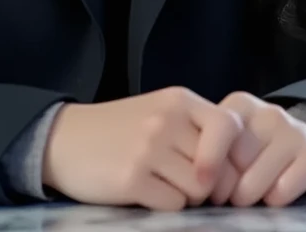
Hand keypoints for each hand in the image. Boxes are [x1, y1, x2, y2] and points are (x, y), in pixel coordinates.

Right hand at [42, 87, 245, 209]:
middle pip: (218, 168)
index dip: (234, 156)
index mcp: (179, 100)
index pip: (231, 125)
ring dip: (186, 197)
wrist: (65, 139)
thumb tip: (239, 169)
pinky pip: (172, 206)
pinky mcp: (131, 178)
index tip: (219, 170)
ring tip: (161, 183)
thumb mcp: (162, 114)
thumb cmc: (121, 130)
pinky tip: (144, 191)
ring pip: (198, 190)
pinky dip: (163, 206)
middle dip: (209, 185)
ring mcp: (148, 148)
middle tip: (187, 183)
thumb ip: (198, 131)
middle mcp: (166, 120)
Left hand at [205, 92, 305, 207]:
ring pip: (255, 182)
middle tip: (230, 194)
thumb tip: (192, 179)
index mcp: (241, 105)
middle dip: (228, 187)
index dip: (207, 168)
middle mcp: (269, 113)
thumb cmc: (262, 146)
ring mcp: (294, 132)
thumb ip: (214, 146)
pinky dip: (274, 201)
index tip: (206, 185)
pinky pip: (282, 191)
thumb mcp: (237, 137)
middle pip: (234, 164)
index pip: (214, 136)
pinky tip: (275, 195)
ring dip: (250, 198)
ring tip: (251, 197)